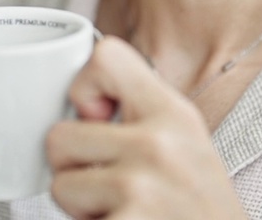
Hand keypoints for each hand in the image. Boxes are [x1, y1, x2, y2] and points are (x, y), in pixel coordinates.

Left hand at [46, 37, 247, 219]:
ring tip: (122, 210)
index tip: (96, 119)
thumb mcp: (186, 143)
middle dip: (73, 167)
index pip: (106, 56)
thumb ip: (140, 114)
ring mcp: (140, 187)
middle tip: (110, 187)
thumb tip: (79, 106)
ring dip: (82, 206)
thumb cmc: (202, 209)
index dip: (84, 87)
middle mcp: (158, 144)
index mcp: (174, 114)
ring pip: (59, 185)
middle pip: (59, 136)